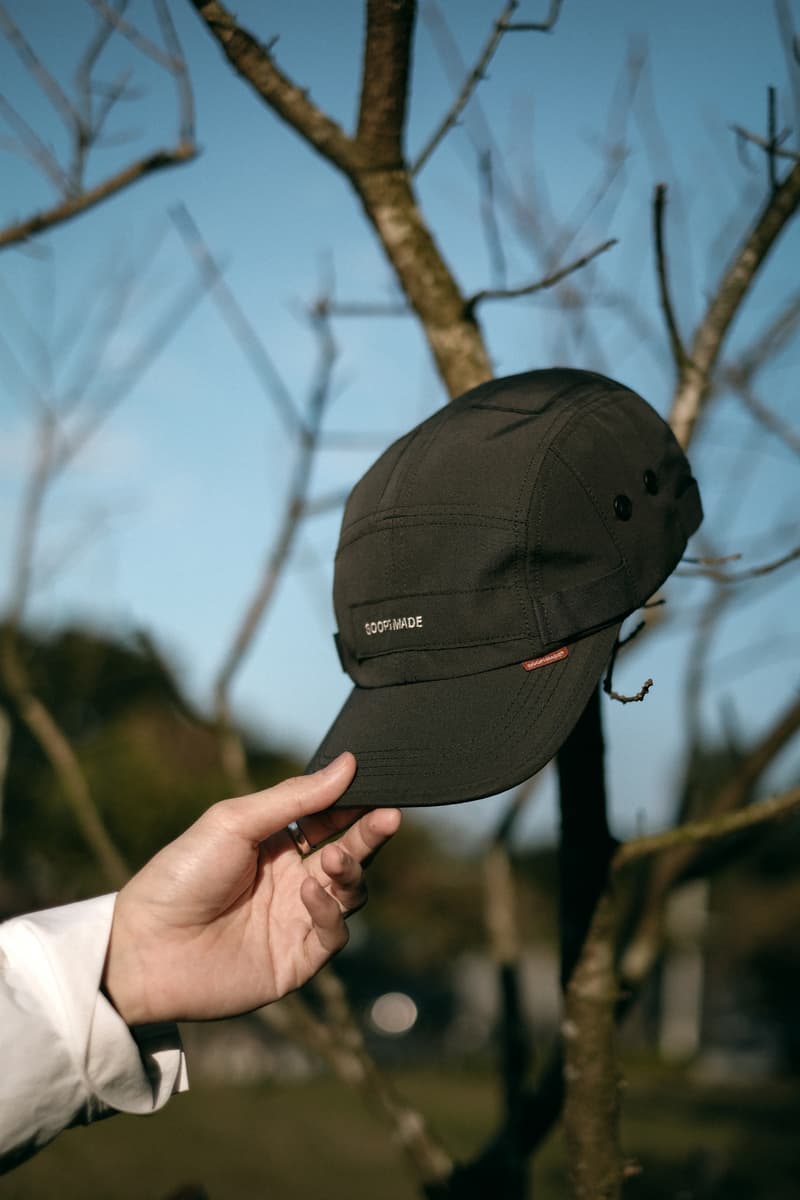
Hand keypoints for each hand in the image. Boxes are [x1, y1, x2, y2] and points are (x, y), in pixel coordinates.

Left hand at [102, 753, 399, 1024]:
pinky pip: (334, 933)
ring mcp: (296, 921)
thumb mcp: (234, 821)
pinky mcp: (297, 961)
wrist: (144, 948)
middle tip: (389, 816)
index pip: (330, 819)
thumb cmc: (180, 876)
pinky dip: (330, 912)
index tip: (377, 784)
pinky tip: (309, 895)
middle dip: (371, 833)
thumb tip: (347, 763)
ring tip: (335, 860)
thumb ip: (296, 797)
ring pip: (350, 892)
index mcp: (275, 844)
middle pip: (349, 852)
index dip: (354, 803)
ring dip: (352, 871)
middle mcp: (291, 880)